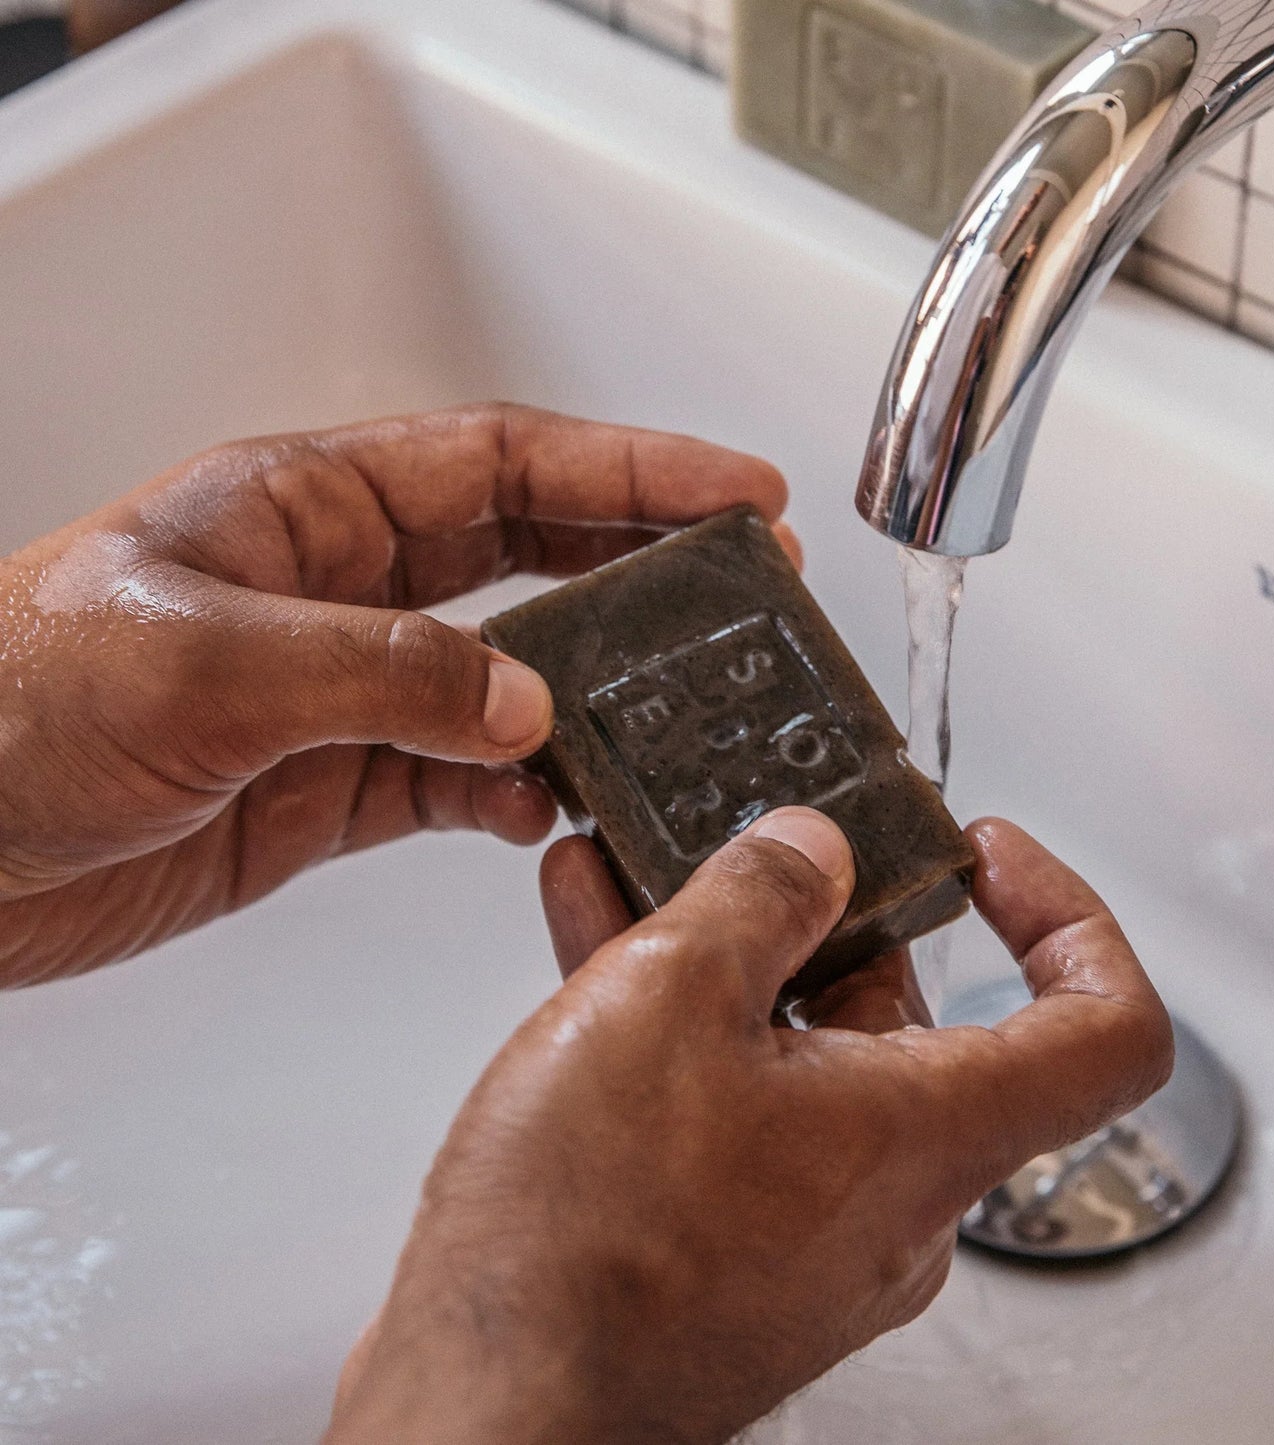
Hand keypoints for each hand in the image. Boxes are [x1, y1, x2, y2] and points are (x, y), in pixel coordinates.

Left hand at [0, 404, 791, 984]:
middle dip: (646, 558)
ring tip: (681, 706)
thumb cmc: (1, 707)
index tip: (734, 488)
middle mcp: (343, 591)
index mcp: (309, 510)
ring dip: (596, 691)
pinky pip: (465, 778)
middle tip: (748, 578)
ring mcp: (349, 691)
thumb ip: (382, 673)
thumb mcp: (199, 660)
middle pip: (533, 551)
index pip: (507, 464)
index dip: (631, 467)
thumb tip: (525, 703)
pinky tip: (556, 808)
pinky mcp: (336, 785)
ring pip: (513, 674)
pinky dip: (521, 793)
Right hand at [327, 812, 1171, 1444]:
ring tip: (644, 874)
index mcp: (926, 1132)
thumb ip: (758, 896)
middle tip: (764, 846)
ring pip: (804, 1053)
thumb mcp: (667, 998)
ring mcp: (811, 1226)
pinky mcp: (735, 1245)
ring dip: (731, 956)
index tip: (986, 859)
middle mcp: (894, 1195)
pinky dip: (688, 1024)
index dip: (1068, 917)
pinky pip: (741, 1104)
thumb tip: (808, 851)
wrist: (488, 1406)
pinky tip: (598, 946)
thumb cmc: (584, 1247)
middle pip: (915, 1019)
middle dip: (827, 914)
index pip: (1107, 1030)